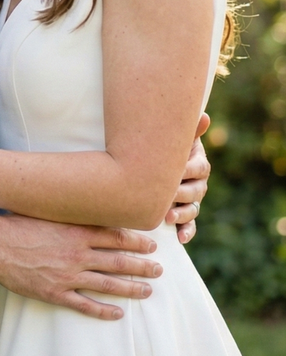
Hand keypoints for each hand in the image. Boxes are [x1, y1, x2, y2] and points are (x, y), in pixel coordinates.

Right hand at [0, 214, 162, 319]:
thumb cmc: (19, 224)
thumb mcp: (50, 212)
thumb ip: (72, 214)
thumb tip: (92, 207)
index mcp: (77, 232)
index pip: (116, 236)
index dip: (137, 241)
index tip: (152, 244)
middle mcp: (78, 255)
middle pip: (118, 261)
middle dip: (142, 266)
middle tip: (158, 269)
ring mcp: (68, 276)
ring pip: (108, 285)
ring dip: (131, 289)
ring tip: (147, 291)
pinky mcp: (56, 293)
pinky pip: (85, 305)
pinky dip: (103, 311)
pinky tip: (117, 314)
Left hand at [165, 112, 209, 243]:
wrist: (150, 163)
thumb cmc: (163, 148)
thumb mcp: (174, 139)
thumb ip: (188, 131)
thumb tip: (204, 116)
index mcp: (197, 164)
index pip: (199, 168)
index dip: (189, 170)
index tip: (178, 171)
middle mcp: (197, 183)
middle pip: (196, 191)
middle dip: (182, 194)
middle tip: (167, 196)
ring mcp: (191, 200)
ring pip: (192, 209)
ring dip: (182, 214)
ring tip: (168, 217)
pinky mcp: (183, 214)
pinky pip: (190, 226)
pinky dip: (187, 232)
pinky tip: (181, 238)